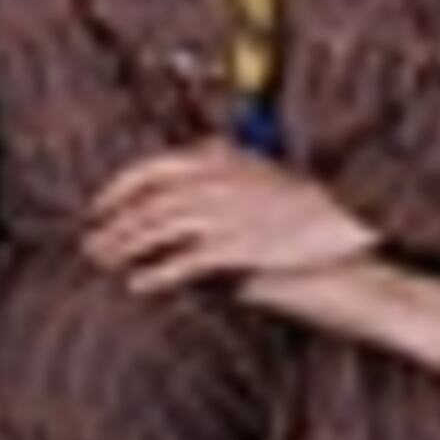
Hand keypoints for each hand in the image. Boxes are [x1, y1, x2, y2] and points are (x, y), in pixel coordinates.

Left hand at [85, 142, 371, 293]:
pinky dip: (157, 275)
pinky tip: (137, 285)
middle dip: (112, 224)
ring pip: (156, 231)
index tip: (97, 207)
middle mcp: (210, 183)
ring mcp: (221, 215)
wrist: (349, 218)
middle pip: (145, 204)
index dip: (117, 190)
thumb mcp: (261, 165)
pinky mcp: (236, 248)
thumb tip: (196, 153)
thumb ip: (224, 159)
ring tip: (102, 263)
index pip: (148, 170)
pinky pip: (184, 264)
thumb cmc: (308, 198)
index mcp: (214, 159)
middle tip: (89, 243)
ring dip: (124, 248)